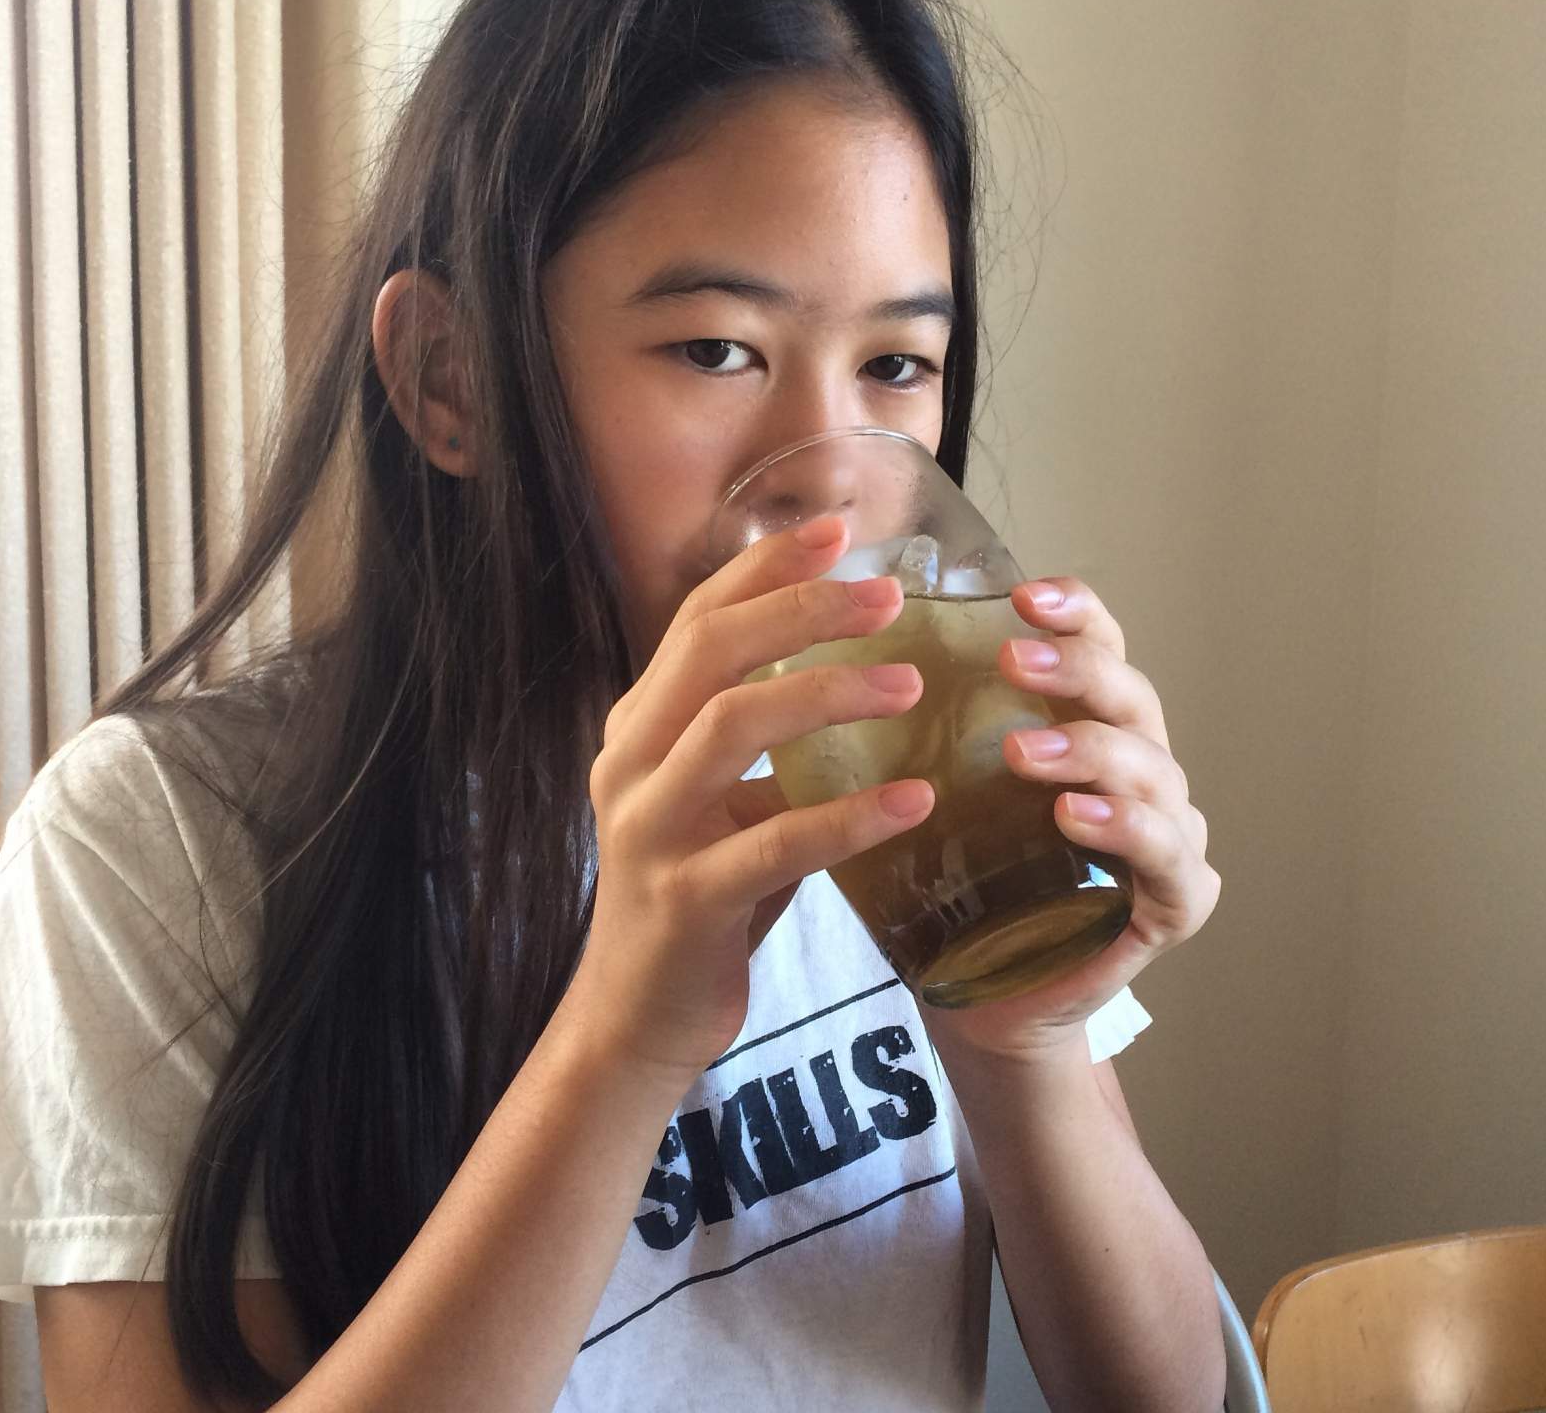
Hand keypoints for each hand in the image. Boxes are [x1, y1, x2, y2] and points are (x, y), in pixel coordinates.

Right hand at [570, 516, 936, 1089]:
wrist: (636, 1017)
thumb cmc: (698, 895)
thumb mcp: (721, 799)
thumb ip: (760, 736)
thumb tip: (861, 666)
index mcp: (641, 726)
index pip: (698, 619)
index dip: (764, 568)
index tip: (835, 530)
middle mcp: (631, 760)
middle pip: (712, 651)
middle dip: (801, 608)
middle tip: (887, 595)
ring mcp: (648, 828)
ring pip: (734, 726)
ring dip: (828, 693)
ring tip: (911, 688)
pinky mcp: (683, 898)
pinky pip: (773, 843)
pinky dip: (849, 816)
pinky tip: (914, 800)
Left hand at [922, 576, 1219, 1061]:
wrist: (981, 997)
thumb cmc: (959, 883)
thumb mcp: (932, 786)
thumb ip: (917, 719)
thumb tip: (837, 635)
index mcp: (1085, 722)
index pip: (1097, 643)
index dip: (1072, 610)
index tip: (1020, 592)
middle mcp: (1138, 765)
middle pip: (1130, 692)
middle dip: (1075, 669)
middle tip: (1012, 658)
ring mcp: (1166, 831)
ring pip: (1152, 767)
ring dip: (1089, 749)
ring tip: (1022, 752)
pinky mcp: (1175, 900)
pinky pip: (1168, 856)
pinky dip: (1126, 829)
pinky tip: (1073, 818)